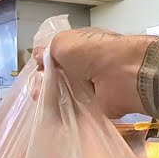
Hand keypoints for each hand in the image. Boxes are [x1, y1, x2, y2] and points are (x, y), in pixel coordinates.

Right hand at [33, 28, 152, 117]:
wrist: (123, 74)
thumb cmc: (93, 52)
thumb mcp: (63, 41)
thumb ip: (48, 49)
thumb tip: (39, 56)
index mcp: (80, 47)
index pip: (57, 56)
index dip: (44, 63)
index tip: (35, 70)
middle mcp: (85, 67)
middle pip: (58, 77)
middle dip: (44, 84)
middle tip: (36, 90)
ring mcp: (90, 88)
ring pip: (64, 96)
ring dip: (52, 99)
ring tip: (41, 102)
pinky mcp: (94, 107)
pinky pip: (75, 112)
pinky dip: (63, 115)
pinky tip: (51, 115)